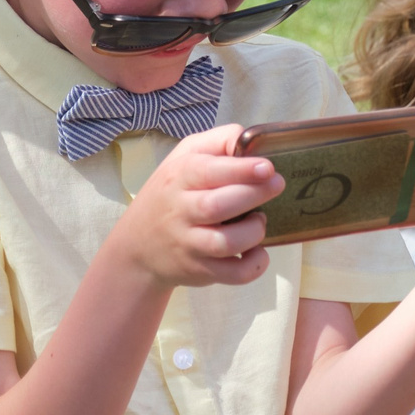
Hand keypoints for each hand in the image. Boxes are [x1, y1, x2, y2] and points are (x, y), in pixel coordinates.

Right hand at [109, 124, 285, 289]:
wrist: (137, 246)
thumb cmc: (171, 193)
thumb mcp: (184, 157)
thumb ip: (218, 142)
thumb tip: (252, 139)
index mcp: (179, 177)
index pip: (210, 171)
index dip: (242, 169)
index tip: (267, 168)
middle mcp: (181, 211)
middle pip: (219, 205)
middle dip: (254, 195)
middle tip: (277, 185)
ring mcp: (190, 244)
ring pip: (226, 242)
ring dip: (254, 231)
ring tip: (260, 220)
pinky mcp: (200, 270)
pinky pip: (232, 274)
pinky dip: (254, 265)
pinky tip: (258, 252)